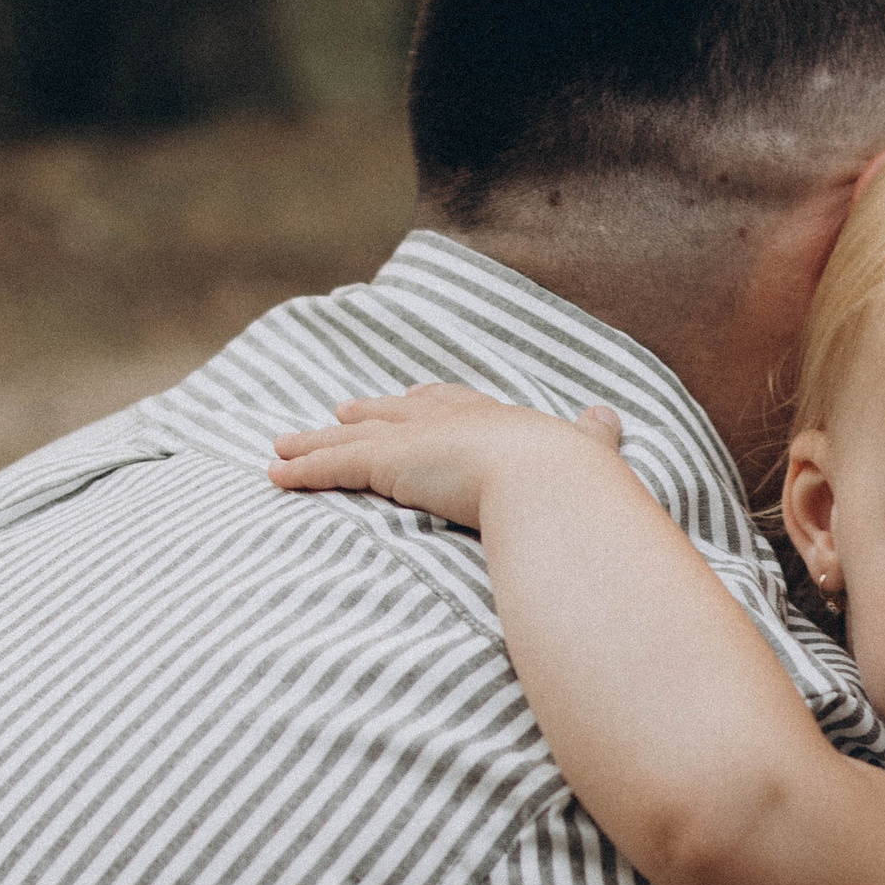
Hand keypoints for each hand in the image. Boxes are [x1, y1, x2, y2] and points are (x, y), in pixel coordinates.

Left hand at [269, 385, 622, 530]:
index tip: (414, 401)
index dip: (430, 404)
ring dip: (315, 443)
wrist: (551, 482)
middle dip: (368, 412)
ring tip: (285, 445)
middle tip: (342, 411)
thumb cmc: (575, 478)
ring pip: (352, 438)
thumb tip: (610, 415)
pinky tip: (274, 475)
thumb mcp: (590, 451)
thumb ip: (594, 435)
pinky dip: (301, 470)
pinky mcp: (387, 464)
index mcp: (497, 420)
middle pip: (396, 412)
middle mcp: (451, 420)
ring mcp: (416, 441)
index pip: (454, 405)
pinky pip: (332, 467)